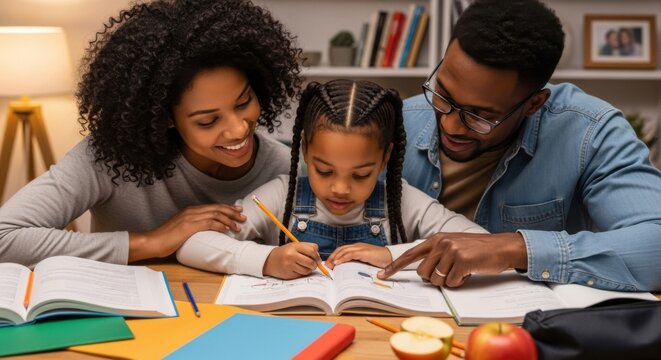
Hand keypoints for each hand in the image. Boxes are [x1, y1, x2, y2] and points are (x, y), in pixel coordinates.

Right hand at [128, 203, 245, 261]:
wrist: (152, 242)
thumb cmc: (166, 238)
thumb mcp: (182, 229)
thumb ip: (193, 226)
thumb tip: (206, 229)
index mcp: (190, 210)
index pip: (213, 207)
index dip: (227, 208)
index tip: (237, 211)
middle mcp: (192, 211)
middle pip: (217, 208)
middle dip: (232, 212)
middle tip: (243, 216)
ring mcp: (190, 217)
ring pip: (215, 215)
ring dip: (229, 220)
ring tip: (239, 226)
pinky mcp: (189, 226)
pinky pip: (209, 223)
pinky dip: (220, 225)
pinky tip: (227, 229)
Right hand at [263, 242, 321, 278]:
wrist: (269, 261)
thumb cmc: (285, 253)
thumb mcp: (294, 246)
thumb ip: (306, 247)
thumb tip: (318, 255)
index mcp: (294, 247)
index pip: (312, 250)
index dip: (317, 255)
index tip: (317, 258)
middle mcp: (291, 256)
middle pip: (311, 262)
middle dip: (315, 264)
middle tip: (314, 264)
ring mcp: (289, 266)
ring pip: (307, 270)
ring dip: (309, 269)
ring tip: (306, 267)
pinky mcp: (288, 275)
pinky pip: (301, 275)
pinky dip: (302, 273)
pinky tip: (298, 269)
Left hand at [325, 243, 391, 269]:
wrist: (391, 258)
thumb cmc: (380, 261)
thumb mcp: (365, 263)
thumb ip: (357, 264)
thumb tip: (347, 272)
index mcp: (357, 248)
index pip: (342, 250)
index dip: (334, 256)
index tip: (329, 264)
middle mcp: (358, 246)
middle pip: (340, 249)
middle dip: (332, 257)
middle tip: (326, 265)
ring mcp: (361, 248)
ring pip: (343, 251)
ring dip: (335, 258)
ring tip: (330, 265)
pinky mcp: (364, 252)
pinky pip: (350, 254)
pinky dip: (342, 258)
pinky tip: (337, 263)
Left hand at [377, 232, 527, 287]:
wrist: (502, 247)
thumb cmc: (478, 251)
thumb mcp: (453, 247)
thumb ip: (437, 255)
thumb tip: (424, 274)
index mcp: (436, 238)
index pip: (409, 254)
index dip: (394, 266)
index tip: (381, 275)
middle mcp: (440, 242)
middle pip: (423, 273)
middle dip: (435, 279)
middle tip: (451, 272)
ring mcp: (451, 250)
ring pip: (437, 280)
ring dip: (450, 281)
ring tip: (462, 270)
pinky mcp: (461, 260)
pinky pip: (452, 282)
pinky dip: (461, 282)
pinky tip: (470, 272)